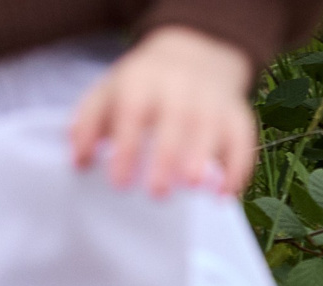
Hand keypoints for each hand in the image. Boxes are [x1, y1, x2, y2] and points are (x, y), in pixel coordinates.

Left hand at [71, 25, 258, 197]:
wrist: (195, 55)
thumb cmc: (143, 87)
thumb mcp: (108, 93)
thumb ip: (88, 126)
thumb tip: (79, 162)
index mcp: (143, 81)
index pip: (133, 112)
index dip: (126, 147)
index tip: (119, 183)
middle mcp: (181, 87)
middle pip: (176, 119)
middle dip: (168, 156)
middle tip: (157, 193)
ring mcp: (213, 101)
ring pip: (212, 128)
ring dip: (204, 158)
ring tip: (194, 187)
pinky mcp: (238, 117)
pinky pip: (243, 141)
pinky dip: (237, 168)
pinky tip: (225, 194)